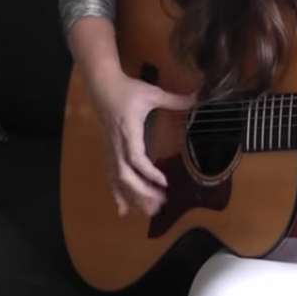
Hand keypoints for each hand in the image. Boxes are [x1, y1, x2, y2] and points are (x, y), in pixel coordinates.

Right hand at [86, 70, 195, 216]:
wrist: (101, 84)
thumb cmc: (126, 89)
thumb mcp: (151, 93)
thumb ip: (173, 99)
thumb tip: (195, 99)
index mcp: (128, 131)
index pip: (135, 158)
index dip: (148, 173)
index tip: (164, 183)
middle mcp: (117, 144)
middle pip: (125, 175)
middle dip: (142, 192)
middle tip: (161, 203)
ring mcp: (111, 149)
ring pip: (117, 179)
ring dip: (132, 196)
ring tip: (149, 211)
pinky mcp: (109, 150)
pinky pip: (112, 175)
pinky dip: (118, 193)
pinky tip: (123, 210)